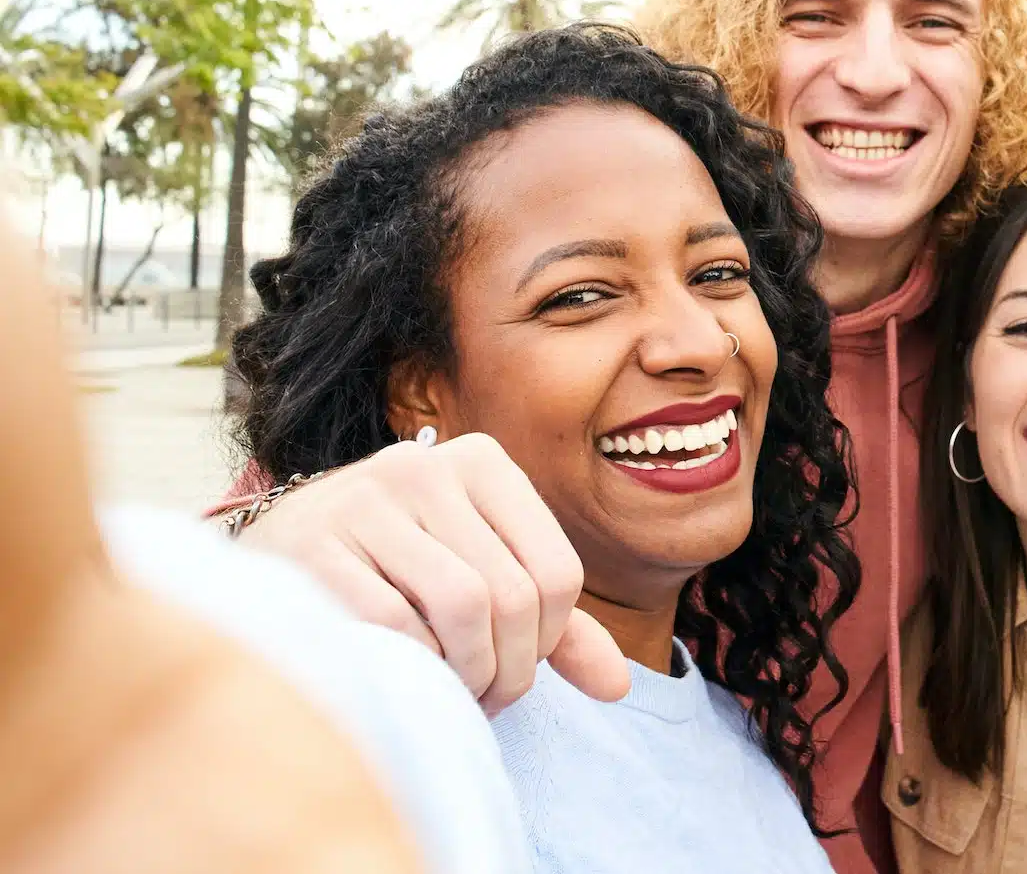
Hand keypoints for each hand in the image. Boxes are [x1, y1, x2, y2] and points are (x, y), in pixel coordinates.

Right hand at [240, 434, 628, 709]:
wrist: (273, 551)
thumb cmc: (398, 571)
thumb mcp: (483, 575)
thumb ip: (553, 624)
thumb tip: (619, 685)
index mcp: (482, 461)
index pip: (559, 571)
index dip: (551, 642)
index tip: (521, 670)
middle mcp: (426, 465)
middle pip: (514, 595)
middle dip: (510, 669)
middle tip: (487, 699)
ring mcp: (364, 498)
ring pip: (463, 606)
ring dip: (466, 673)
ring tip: (454, 693)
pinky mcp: (312, 543)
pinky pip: (393, 623)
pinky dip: (411, 665)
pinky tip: (405, 675)